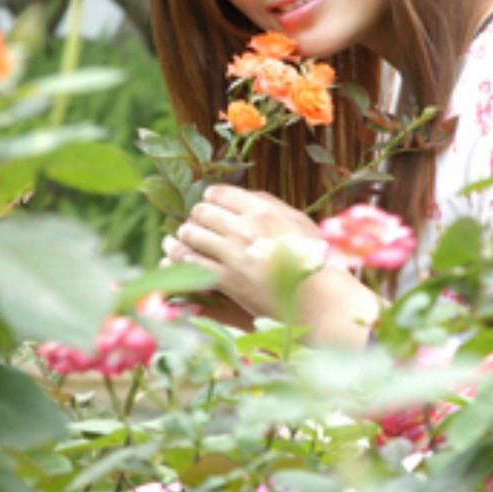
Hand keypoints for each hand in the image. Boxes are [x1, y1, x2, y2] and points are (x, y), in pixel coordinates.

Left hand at [161, 184, 320, 319]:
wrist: (316, 298)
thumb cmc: (312, 258)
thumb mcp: (297, 221)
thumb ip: (270, 204)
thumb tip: (245, 195)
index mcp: (262, 210)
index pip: (220, 193)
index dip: (210, 196)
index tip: (208, 201)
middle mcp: (244, 228)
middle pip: (202, 212)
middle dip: (196, 216)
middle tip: (196, 220)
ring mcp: (233, 254)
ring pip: (191, 235)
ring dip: (184, 235)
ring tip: (183, 236)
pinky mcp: (226, 280)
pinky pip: (193, 263)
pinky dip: (180, 258)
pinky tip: (176, 258)